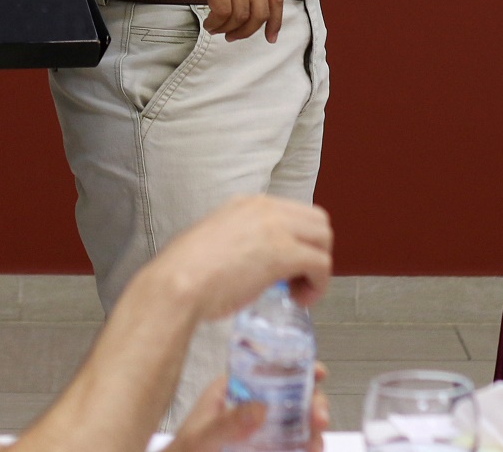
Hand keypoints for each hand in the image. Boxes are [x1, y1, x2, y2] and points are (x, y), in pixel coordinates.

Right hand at [146, 194, 333, 321]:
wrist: (178, 283)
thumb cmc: (186, 273)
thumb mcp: (216, 242)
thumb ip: (239, 242)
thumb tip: (251, 262)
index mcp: (247, 204)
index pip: (294, 213)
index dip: (298, 241)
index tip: (287, 267)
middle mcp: (265, 208)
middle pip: (317, 221)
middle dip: (315, 250)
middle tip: (297, 278)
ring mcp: (276, 228)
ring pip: (324, 238)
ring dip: (318, 267)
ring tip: (298, 291)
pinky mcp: (284, 253)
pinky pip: (322, 264)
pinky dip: (318, 284)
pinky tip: (299, 299)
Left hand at [168, 371, 330, 451]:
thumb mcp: (201, 437)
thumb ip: (226, 424)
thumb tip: (260, 407)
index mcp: (233, 389)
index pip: (268, 369)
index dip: (298, 367)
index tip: (318, 373)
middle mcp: (250, 406)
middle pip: (292, 395)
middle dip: (313, 403)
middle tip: (320, 418)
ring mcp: (260, 429)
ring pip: (297, 422)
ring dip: (313, 430)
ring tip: (315, 445)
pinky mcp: (265, 448)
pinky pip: (292, 444)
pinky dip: (305, 446)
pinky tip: (311, 450)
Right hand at [169, 0, 281, 41]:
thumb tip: (246, 3)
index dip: (276, 23)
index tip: (270, 38)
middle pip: (259, 13)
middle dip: (247, 31)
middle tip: (233, 37)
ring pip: (240, 16)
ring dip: (227, 29)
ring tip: (215, 28)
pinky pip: (221, 11)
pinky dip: (215, 23)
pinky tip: (208, 23)